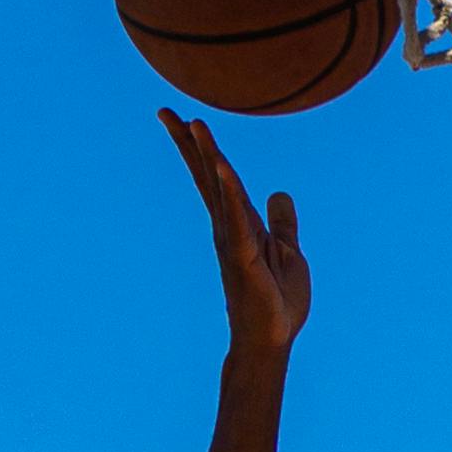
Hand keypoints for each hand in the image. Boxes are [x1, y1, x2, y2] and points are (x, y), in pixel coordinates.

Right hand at [163, 110, 310, 360]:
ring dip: (206, 156)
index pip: (216, 179)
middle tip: (165, 111)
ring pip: (217, 190)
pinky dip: (230, 190)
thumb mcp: (287, 252)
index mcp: (238, 224)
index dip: (201, 149)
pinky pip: (237, 217)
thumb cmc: (277, 301)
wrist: (272, 340)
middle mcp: (228, 228)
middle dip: (187, 143)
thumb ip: (282, 223)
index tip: (185, 119)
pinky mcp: (243, 256)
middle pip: (205, 177)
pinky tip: (221, 166)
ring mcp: (233, 241)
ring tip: (193, 124)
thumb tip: (280, 193)